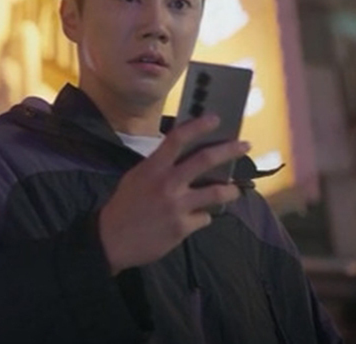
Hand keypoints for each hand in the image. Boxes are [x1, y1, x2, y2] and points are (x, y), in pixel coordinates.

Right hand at [98, 115, 248, 274]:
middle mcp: (168, 184)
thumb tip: (181, 156)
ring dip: (230, 190)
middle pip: (205, 160)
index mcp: (153, 168)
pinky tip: (194, 219)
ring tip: (234, 190)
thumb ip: (158, 167)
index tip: (215, 119)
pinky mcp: (183, 227)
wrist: (112, 239)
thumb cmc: (123, 206)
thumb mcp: (135, 178)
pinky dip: (201, 217)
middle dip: (229, 150)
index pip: (177, 139)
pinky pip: (204, 218)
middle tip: (245, 145)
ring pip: (216, 193)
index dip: (198, 126)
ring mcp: (177, 206)